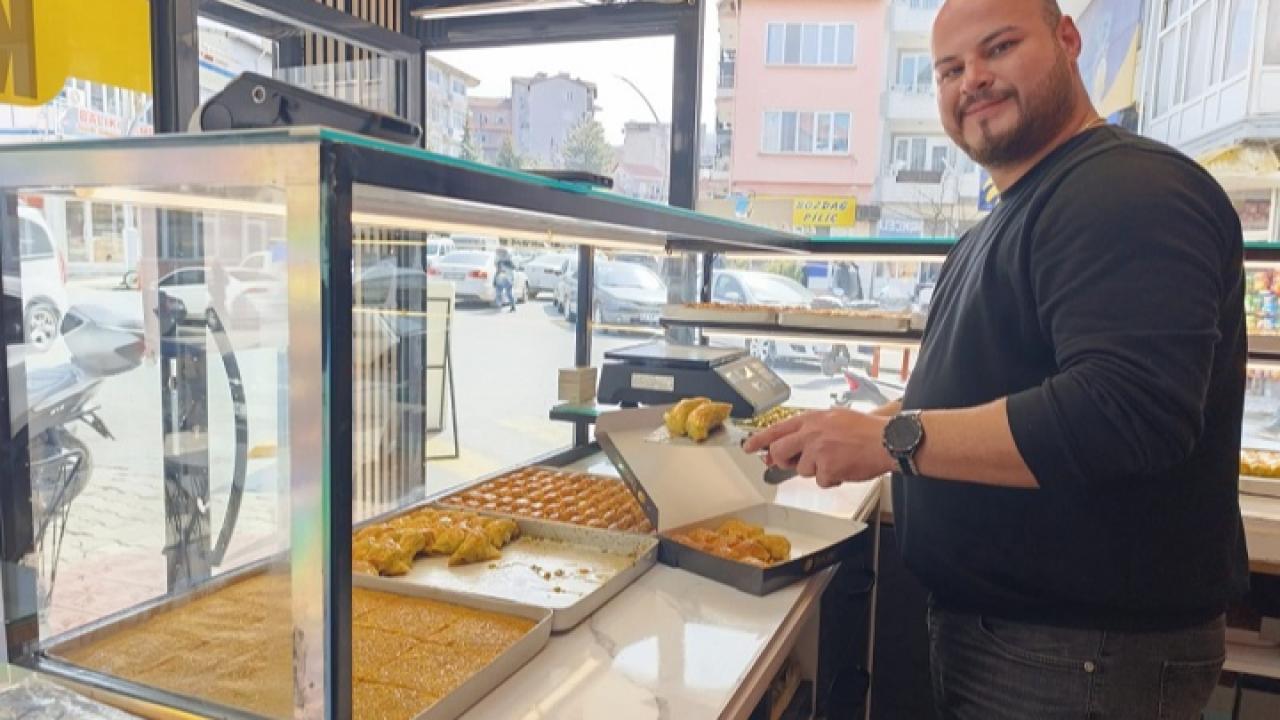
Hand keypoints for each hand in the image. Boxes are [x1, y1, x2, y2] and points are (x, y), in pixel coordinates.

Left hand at [742, 409, 894, 487]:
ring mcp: (818, 451)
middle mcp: (811, 433)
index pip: (777, 428)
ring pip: (802, 469)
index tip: (748, 446)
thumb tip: (788, 446)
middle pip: (780, 450)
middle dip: (784, 459)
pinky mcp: (827, 468)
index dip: (759, 439)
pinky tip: (846, 468)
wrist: (888, 440)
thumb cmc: (866, 430)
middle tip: (794, 461)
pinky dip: (833, 479)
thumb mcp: (834, 419)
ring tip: (838, 459)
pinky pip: (821, 480)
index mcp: (812, 419)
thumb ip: (809, 431)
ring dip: (818, 470)